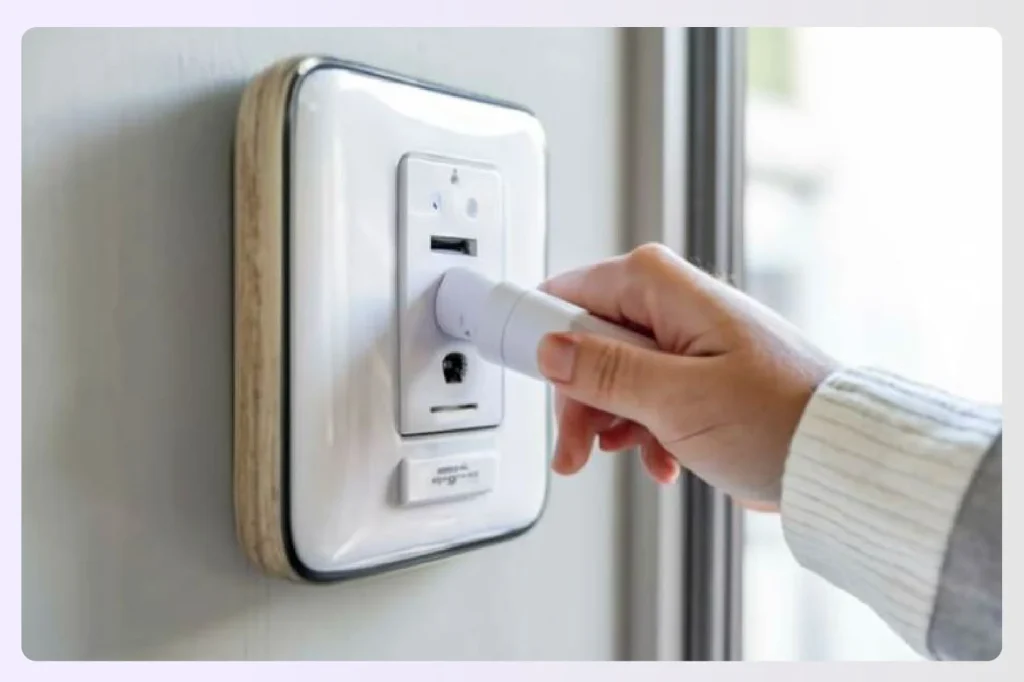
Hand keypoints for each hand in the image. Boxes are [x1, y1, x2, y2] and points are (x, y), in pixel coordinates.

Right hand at [537, 243, 836, 510]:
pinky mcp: (696, 375)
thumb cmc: (779, 419)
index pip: (571, 291)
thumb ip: (605, 371)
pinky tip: (662, 458)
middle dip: (578, 398)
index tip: (526, 372)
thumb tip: (551, 349)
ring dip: (611, 421)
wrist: (835, 457)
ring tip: (630, 454)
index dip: (542, 334)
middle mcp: (672, 304)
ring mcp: (684, 341)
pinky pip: (644, 396)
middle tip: (574, 445)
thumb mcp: (675, 398)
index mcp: (663, 287)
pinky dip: (643, 431)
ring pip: (611, 374)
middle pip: (586, 341)